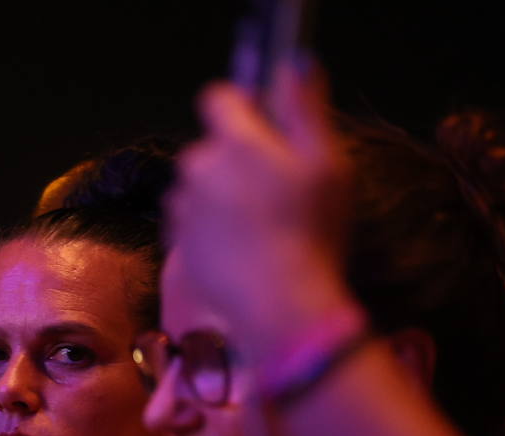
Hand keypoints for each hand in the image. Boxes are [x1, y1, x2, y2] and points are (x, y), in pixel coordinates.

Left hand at [167, 64, 356, 361]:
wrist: (278, 301)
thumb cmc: (312, 231)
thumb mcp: (328, 163)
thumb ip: (304, 109)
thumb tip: (292, 65)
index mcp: (235, 142)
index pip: (219, 97)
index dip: (242, 105)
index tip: (264, 125)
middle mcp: (199, 168)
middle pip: (210, 145)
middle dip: (234, 157)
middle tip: (274, 187)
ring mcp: (183, 206)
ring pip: (198, 184)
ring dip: (219, 193)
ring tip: (258, 223)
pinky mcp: (177, 240)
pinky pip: (189, 219)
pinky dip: (208, 225)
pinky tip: (239, 246)